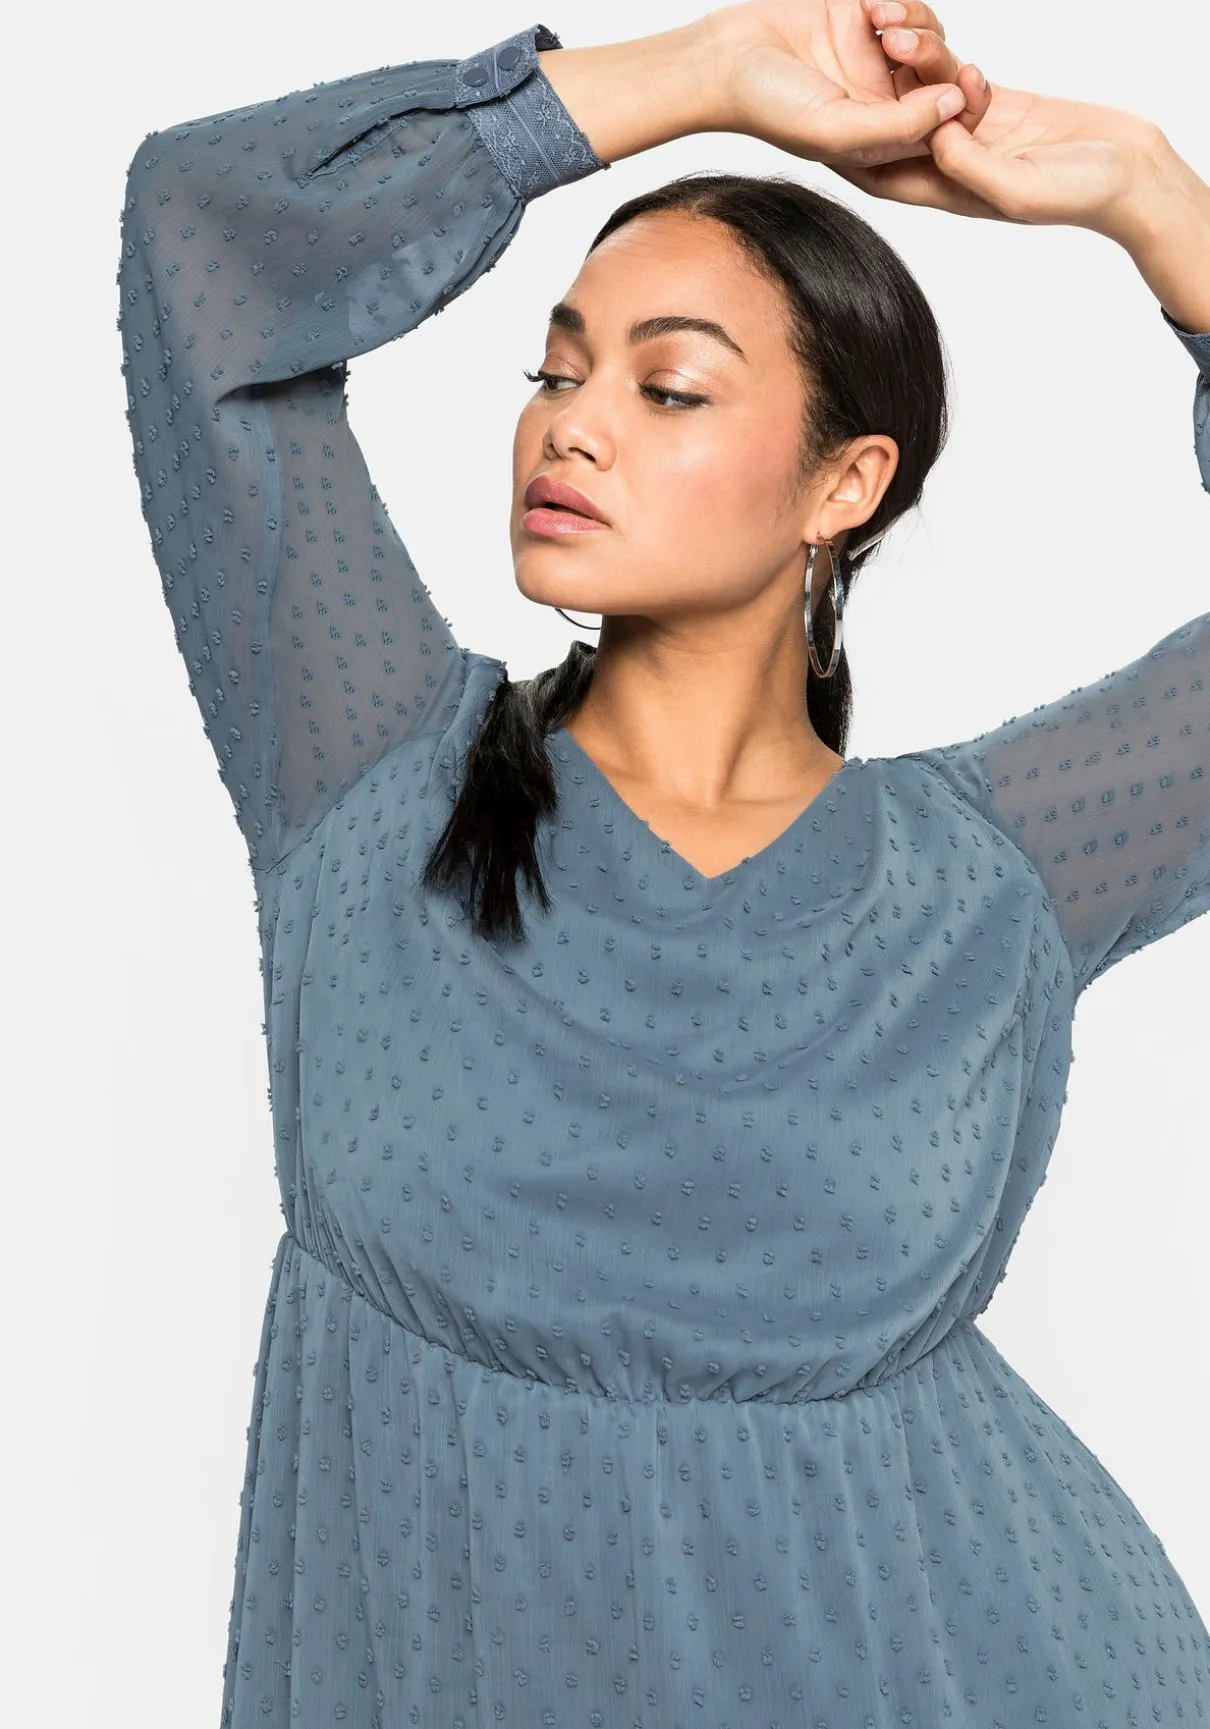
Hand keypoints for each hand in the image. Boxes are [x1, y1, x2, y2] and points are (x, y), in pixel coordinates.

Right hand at [703, 0, 988, 166]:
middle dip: (936, 58)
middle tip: (901, 43)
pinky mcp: (863, 19)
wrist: (724, 57)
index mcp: (880, 142)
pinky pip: (907, 7)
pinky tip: (869, 5)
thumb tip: (956, 104)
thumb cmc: (768, 106)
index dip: (966, 111)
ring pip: (930, 39)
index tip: (967, 85)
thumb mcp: (836, 130)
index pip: (943, 132)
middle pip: (943, 81)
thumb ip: (899, 125)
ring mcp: (874, 60)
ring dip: (918, 23)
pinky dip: (900, 2)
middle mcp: (882, 103)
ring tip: (882, 18)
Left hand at [829, 1, 1165, 234]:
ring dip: (907, 57)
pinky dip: (939, 52)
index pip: (880, 171)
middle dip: (872, 85)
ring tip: (887, 16)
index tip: (813, 114)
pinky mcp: (995, 108)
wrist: (1129, 173)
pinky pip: (954, 76)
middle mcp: (951, 166)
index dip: (844, 145)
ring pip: (924, 92)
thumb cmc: (1080, 193)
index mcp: (947, 191)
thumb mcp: (1019, 187)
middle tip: (856, 37)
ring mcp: (972, 135)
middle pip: (895, 124)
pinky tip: (921, 21)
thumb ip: (971, 166)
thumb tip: (933, 139)